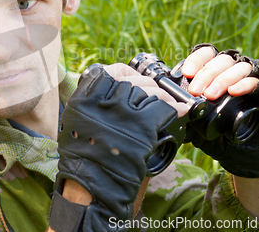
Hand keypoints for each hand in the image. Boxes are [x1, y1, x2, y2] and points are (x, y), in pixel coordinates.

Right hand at [49, 64, 182, 231]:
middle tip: (157, 94)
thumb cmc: (83, 158)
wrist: (91, 187)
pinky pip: (164, 108)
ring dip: (164, 97)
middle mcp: (102, 99)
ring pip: (151, 92)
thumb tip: (109, 88)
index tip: (134, 78)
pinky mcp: (141, 126)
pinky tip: (182, 110)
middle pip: (134, 81)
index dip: (127, 73)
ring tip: (171, 103)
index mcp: (84, 97)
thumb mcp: (76, 122)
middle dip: (149, 86)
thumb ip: (91, 102)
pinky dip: (176, 109)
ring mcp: (122, 111)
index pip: (110, 71)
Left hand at [181, 44, 258, 177]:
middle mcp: (236, 73)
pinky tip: (235, 91)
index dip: (197, 59)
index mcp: (218, 75)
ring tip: (211, 94)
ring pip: (240, 66)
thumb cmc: (223, 139)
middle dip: (206, 73)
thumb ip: (186, 118)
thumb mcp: (198, 128)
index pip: (208, 55)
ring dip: (223, 78)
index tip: (186, 72)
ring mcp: (255, 81)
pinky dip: (246, 83)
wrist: (248, 159)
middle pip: (222, 60)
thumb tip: (168, 114)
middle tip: (195, 91)